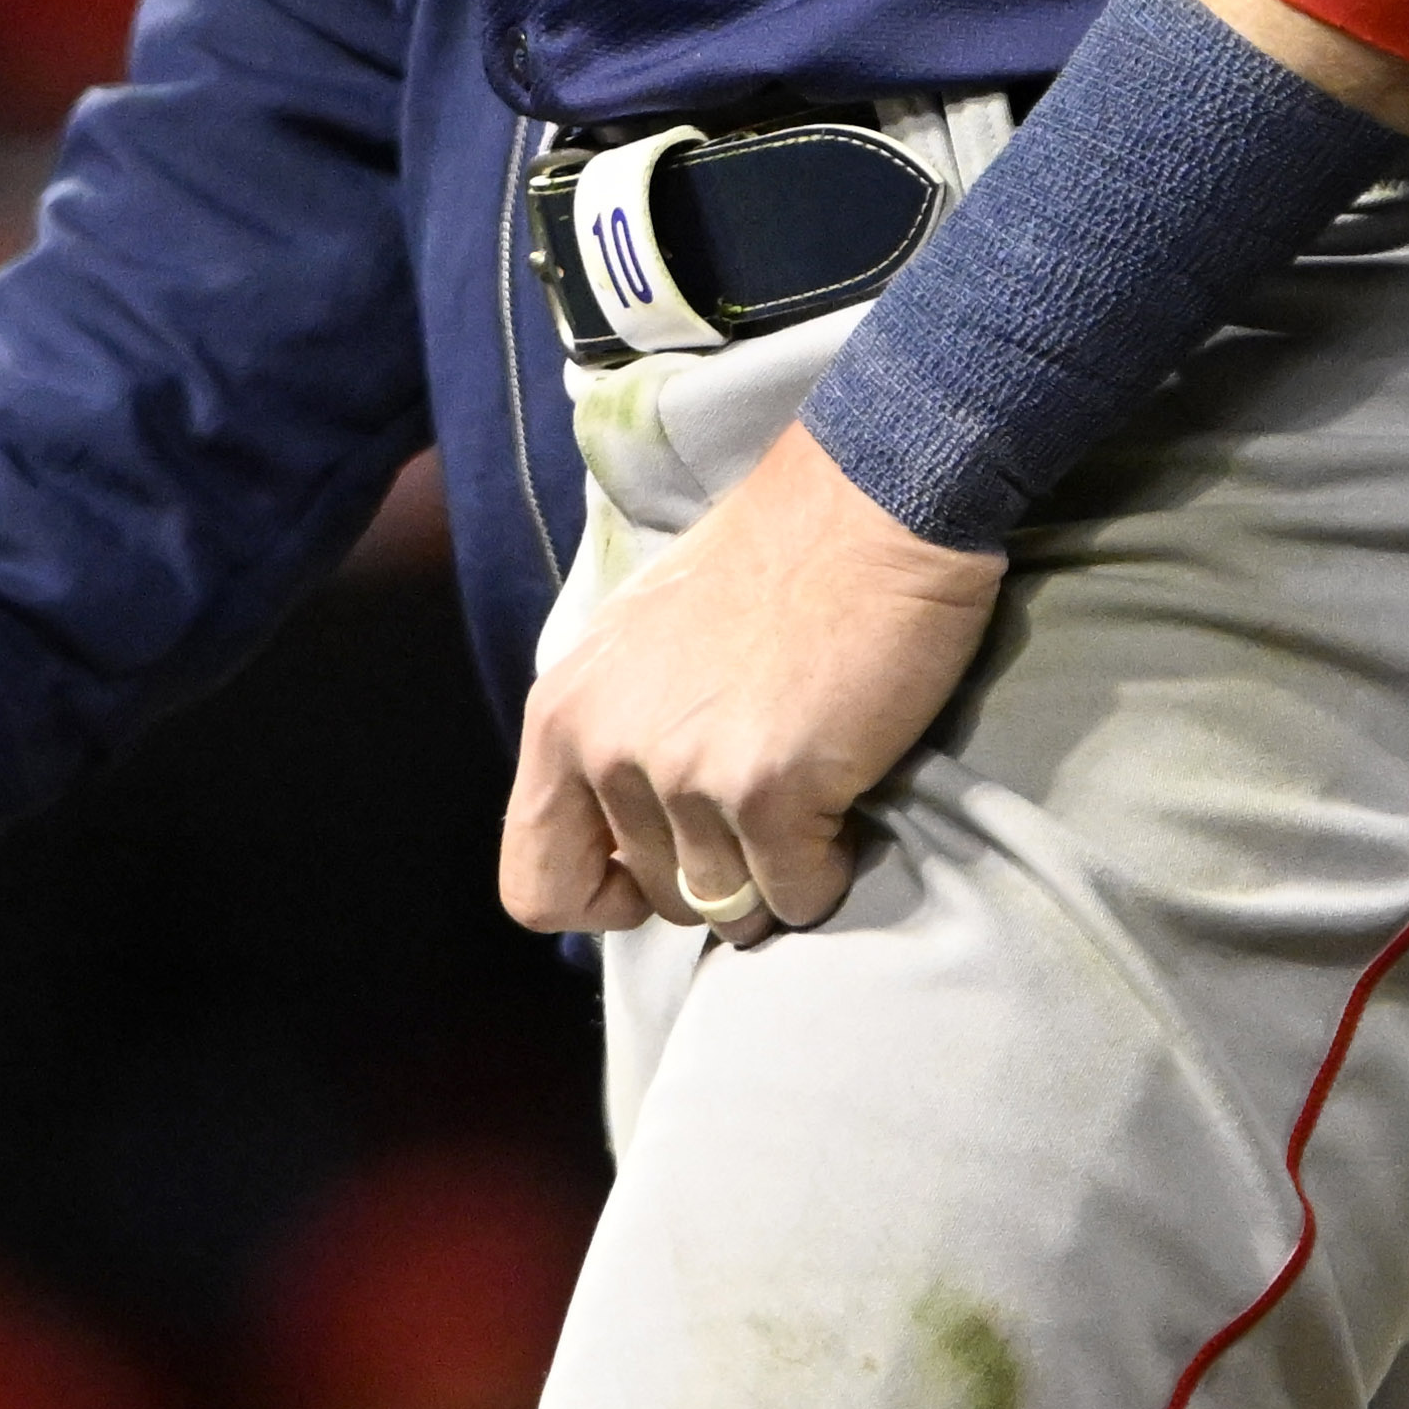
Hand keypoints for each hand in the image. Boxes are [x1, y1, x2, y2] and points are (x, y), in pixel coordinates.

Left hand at [499, 421, 1006, 938]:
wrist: (873, 503)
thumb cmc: (771, 558)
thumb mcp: (643, 642)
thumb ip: (616, 733)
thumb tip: (621, 831)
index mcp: (564, 713)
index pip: (534, 882)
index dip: (598, 899)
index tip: (654, 872)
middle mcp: (608, 749)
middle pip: (650, 896)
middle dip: (713, 876)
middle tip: (761, 810)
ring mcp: (687, 774)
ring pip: (725, 905)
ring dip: (773, 875)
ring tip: (808, 800)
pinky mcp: (771, 791)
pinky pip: (797, 894)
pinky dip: (826, 872)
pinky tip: (842, 804)